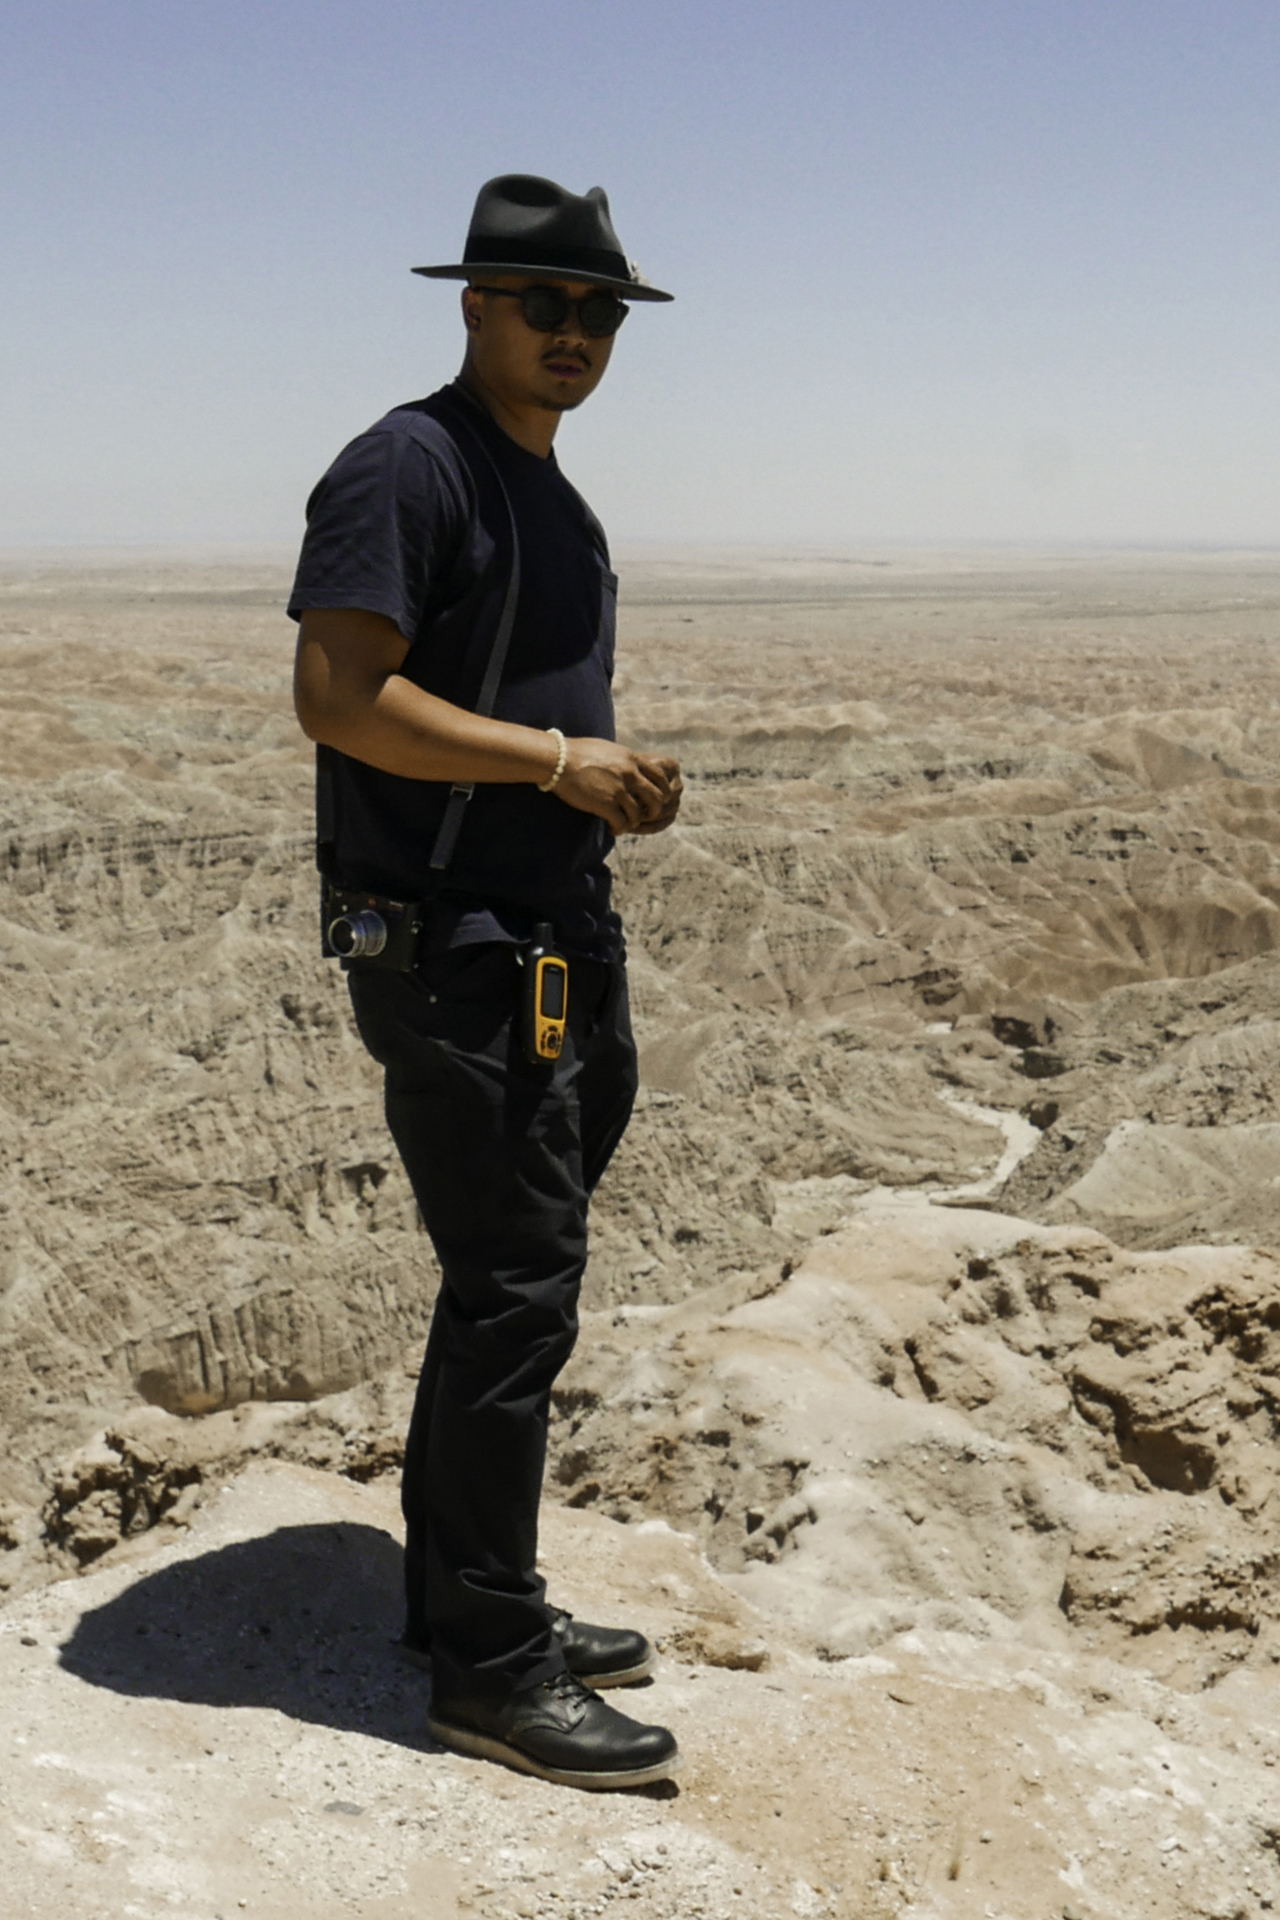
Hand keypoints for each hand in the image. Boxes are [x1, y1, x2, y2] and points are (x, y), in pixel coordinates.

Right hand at [553, 740, 682, 835]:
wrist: (557, 759)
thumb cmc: (576, 752)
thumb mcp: (607, 749)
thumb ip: (623, 759)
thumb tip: (628, 764)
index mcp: (632, 759)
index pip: (660, 777)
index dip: (661, 792)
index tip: (651, 800)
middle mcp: (630, 774)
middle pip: (657, 798)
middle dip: (653, 811)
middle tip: (643, 816)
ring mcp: (619, 789)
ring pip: (639, 815)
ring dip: (633, 823)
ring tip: (623, 824)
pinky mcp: (605, 804)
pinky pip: (622, 823)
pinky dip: (619, 829)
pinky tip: (611, 828)